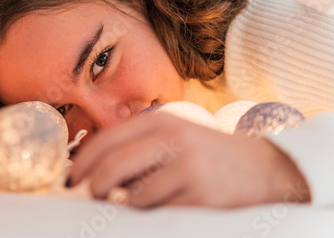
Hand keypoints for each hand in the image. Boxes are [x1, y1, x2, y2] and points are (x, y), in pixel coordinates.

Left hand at [69, 111, 310, 207]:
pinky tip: (168, 204)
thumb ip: (136, 146)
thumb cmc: (204, 153)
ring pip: (132, 196)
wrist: (262, 167)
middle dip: (94, 186)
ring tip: (147, 197)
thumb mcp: (172, 136)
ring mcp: (187, 166)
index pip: (106, 140)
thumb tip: (91, 171)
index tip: (71, 179)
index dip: (82, 162)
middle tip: (94, 196)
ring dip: (129, 204)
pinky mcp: (200, 195)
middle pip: (112, 167)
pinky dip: (152, 213)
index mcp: (160, 120)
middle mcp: (172, 138)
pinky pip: (158, 212)